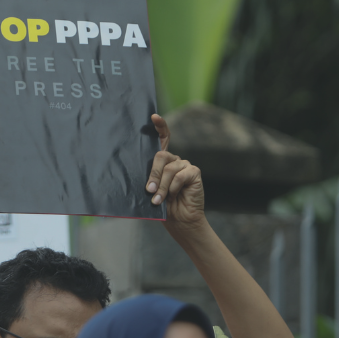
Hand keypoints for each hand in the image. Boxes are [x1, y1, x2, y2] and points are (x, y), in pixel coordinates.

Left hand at [146, 115, 204, 231]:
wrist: (180, 221)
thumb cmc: (163, 207)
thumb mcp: (152, 191)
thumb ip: (150, 180)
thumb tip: (144, 180)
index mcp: (163, 162)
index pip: (163, 139)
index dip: (160, 126)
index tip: (153, 117)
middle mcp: (174, 161)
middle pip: (161, 155)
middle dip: (153, 174)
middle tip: (149, 190)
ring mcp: (185, 165)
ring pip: (169, 168)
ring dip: (162, 186)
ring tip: (158, 200)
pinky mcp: (194, 173)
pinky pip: (180, 176)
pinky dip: (174, 188)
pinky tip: (174, 196)